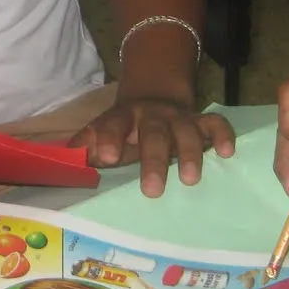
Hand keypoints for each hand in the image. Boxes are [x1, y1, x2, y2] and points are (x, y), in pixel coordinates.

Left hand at [72, 98, 235, 197]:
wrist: (153, 97)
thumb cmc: (124, 129)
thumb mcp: (102, 133)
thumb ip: (85, 147)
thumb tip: (60, 163)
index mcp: (122, 117)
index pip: (113, 124)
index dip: (108, 138)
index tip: (105, 157)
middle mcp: (151, 116)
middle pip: (153, 134)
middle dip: (154, 161)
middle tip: (152, 191)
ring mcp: (178, 118)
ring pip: (186, 130)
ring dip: (190, 153)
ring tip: (191, 180)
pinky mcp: (201, 121)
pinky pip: (216, 124)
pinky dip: (222, 135)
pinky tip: (227, 153)